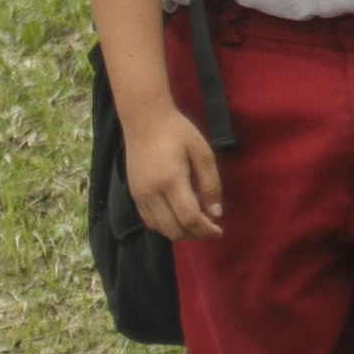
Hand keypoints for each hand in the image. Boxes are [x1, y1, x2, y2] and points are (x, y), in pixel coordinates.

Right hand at [123, 102, 223, 241]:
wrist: (144, 119)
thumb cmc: (178, 132)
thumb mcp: (203, 153)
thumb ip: (211, 185)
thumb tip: (216, 214)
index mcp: (171, 180)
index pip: (190, 218)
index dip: (206, 230)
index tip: (219, 231)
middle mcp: (151, 192)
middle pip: (174, 230)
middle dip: (195, 235)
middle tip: (210, 227)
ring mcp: (139, 194)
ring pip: (160, 229)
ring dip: (180, 232)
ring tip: (195, 220)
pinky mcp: (134, 194)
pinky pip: (149, 221)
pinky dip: (166, 225)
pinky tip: (178, 215)